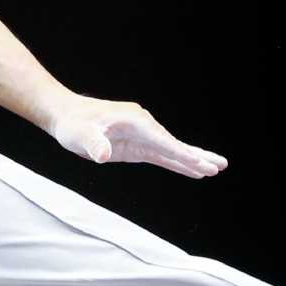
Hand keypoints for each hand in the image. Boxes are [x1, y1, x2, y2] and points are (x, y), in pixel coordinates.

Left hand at [46, 94, 227, 177]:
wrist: (65, 116)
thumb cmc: (73, 124)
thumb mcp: (80, 134)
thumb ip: (93, 144)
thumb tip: (104, 154)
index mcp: (135, 120)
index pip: (162, 140)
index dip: (181, 153)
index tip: (199, 163)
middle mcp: (143, 126)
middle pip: (174, 143)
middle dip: (196, 155)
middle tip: (219, 166)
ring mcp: (142, 136)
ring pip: (172, 150)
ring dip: (192, 159)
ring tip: (216, 169)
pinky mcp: (136, 146)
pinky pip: (161, 156)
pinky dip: (177, 163)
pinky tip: (193, 170)